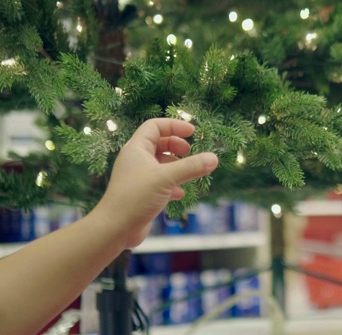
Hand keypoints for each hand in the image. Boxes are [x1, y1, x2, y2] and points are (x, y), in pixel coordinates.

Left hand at [94, 118, 217, 247]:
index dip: (174, 125)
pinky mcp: (141, 193)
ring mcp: (138, 177)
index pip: (155, 126)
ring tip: (190, 172)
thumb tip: (214, 158)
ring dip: (176, 165)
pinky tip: (180, 193)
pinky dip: (172, 184)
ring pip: (160, 163)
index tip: (193, 132)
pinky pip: (160, 182)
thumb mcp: (167, 178)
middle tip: (189, 152)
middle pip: (158, 143)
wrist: (114, 228)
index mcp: (137, 149)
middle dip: (176, 145)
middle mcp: (136, 160)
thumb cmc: (136, 197)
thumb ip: (191, 167)